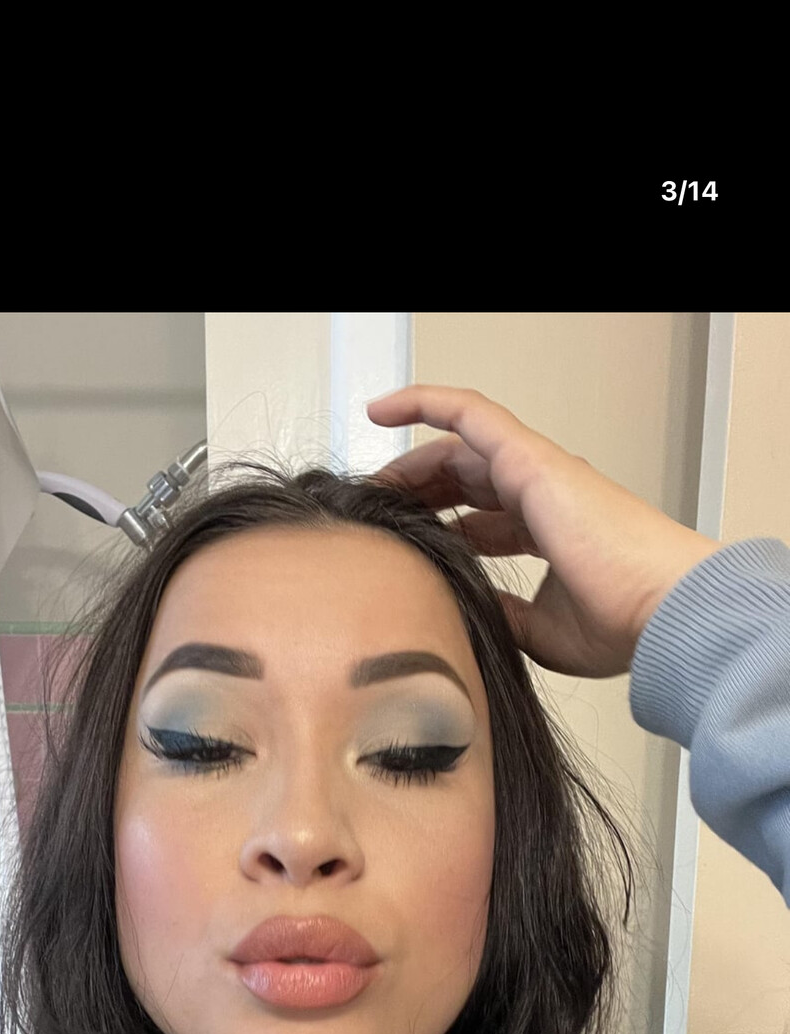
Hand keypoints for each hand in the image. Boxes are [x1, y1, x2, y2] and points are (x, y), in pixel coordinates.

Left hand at [365, 385, 723, 677]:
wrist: (661, 609)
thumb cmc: (623, 621)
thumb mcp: (540, 631)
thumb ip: (502, 614)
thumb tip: (467, 612)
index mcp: (551, 531)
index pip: (483, 519)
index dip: (441, 528)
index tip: (406, 549)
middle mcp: (545, 493)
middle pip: (466, 480)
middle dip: (419, 494)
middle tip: (378, 516)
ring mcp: (538, 471)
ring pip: (460, 447)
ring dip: (413, 463)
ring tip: (372, 484)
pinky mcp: (530, 458)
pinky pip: (469, 413)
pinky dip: (425, 402)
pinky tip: (382, 411)